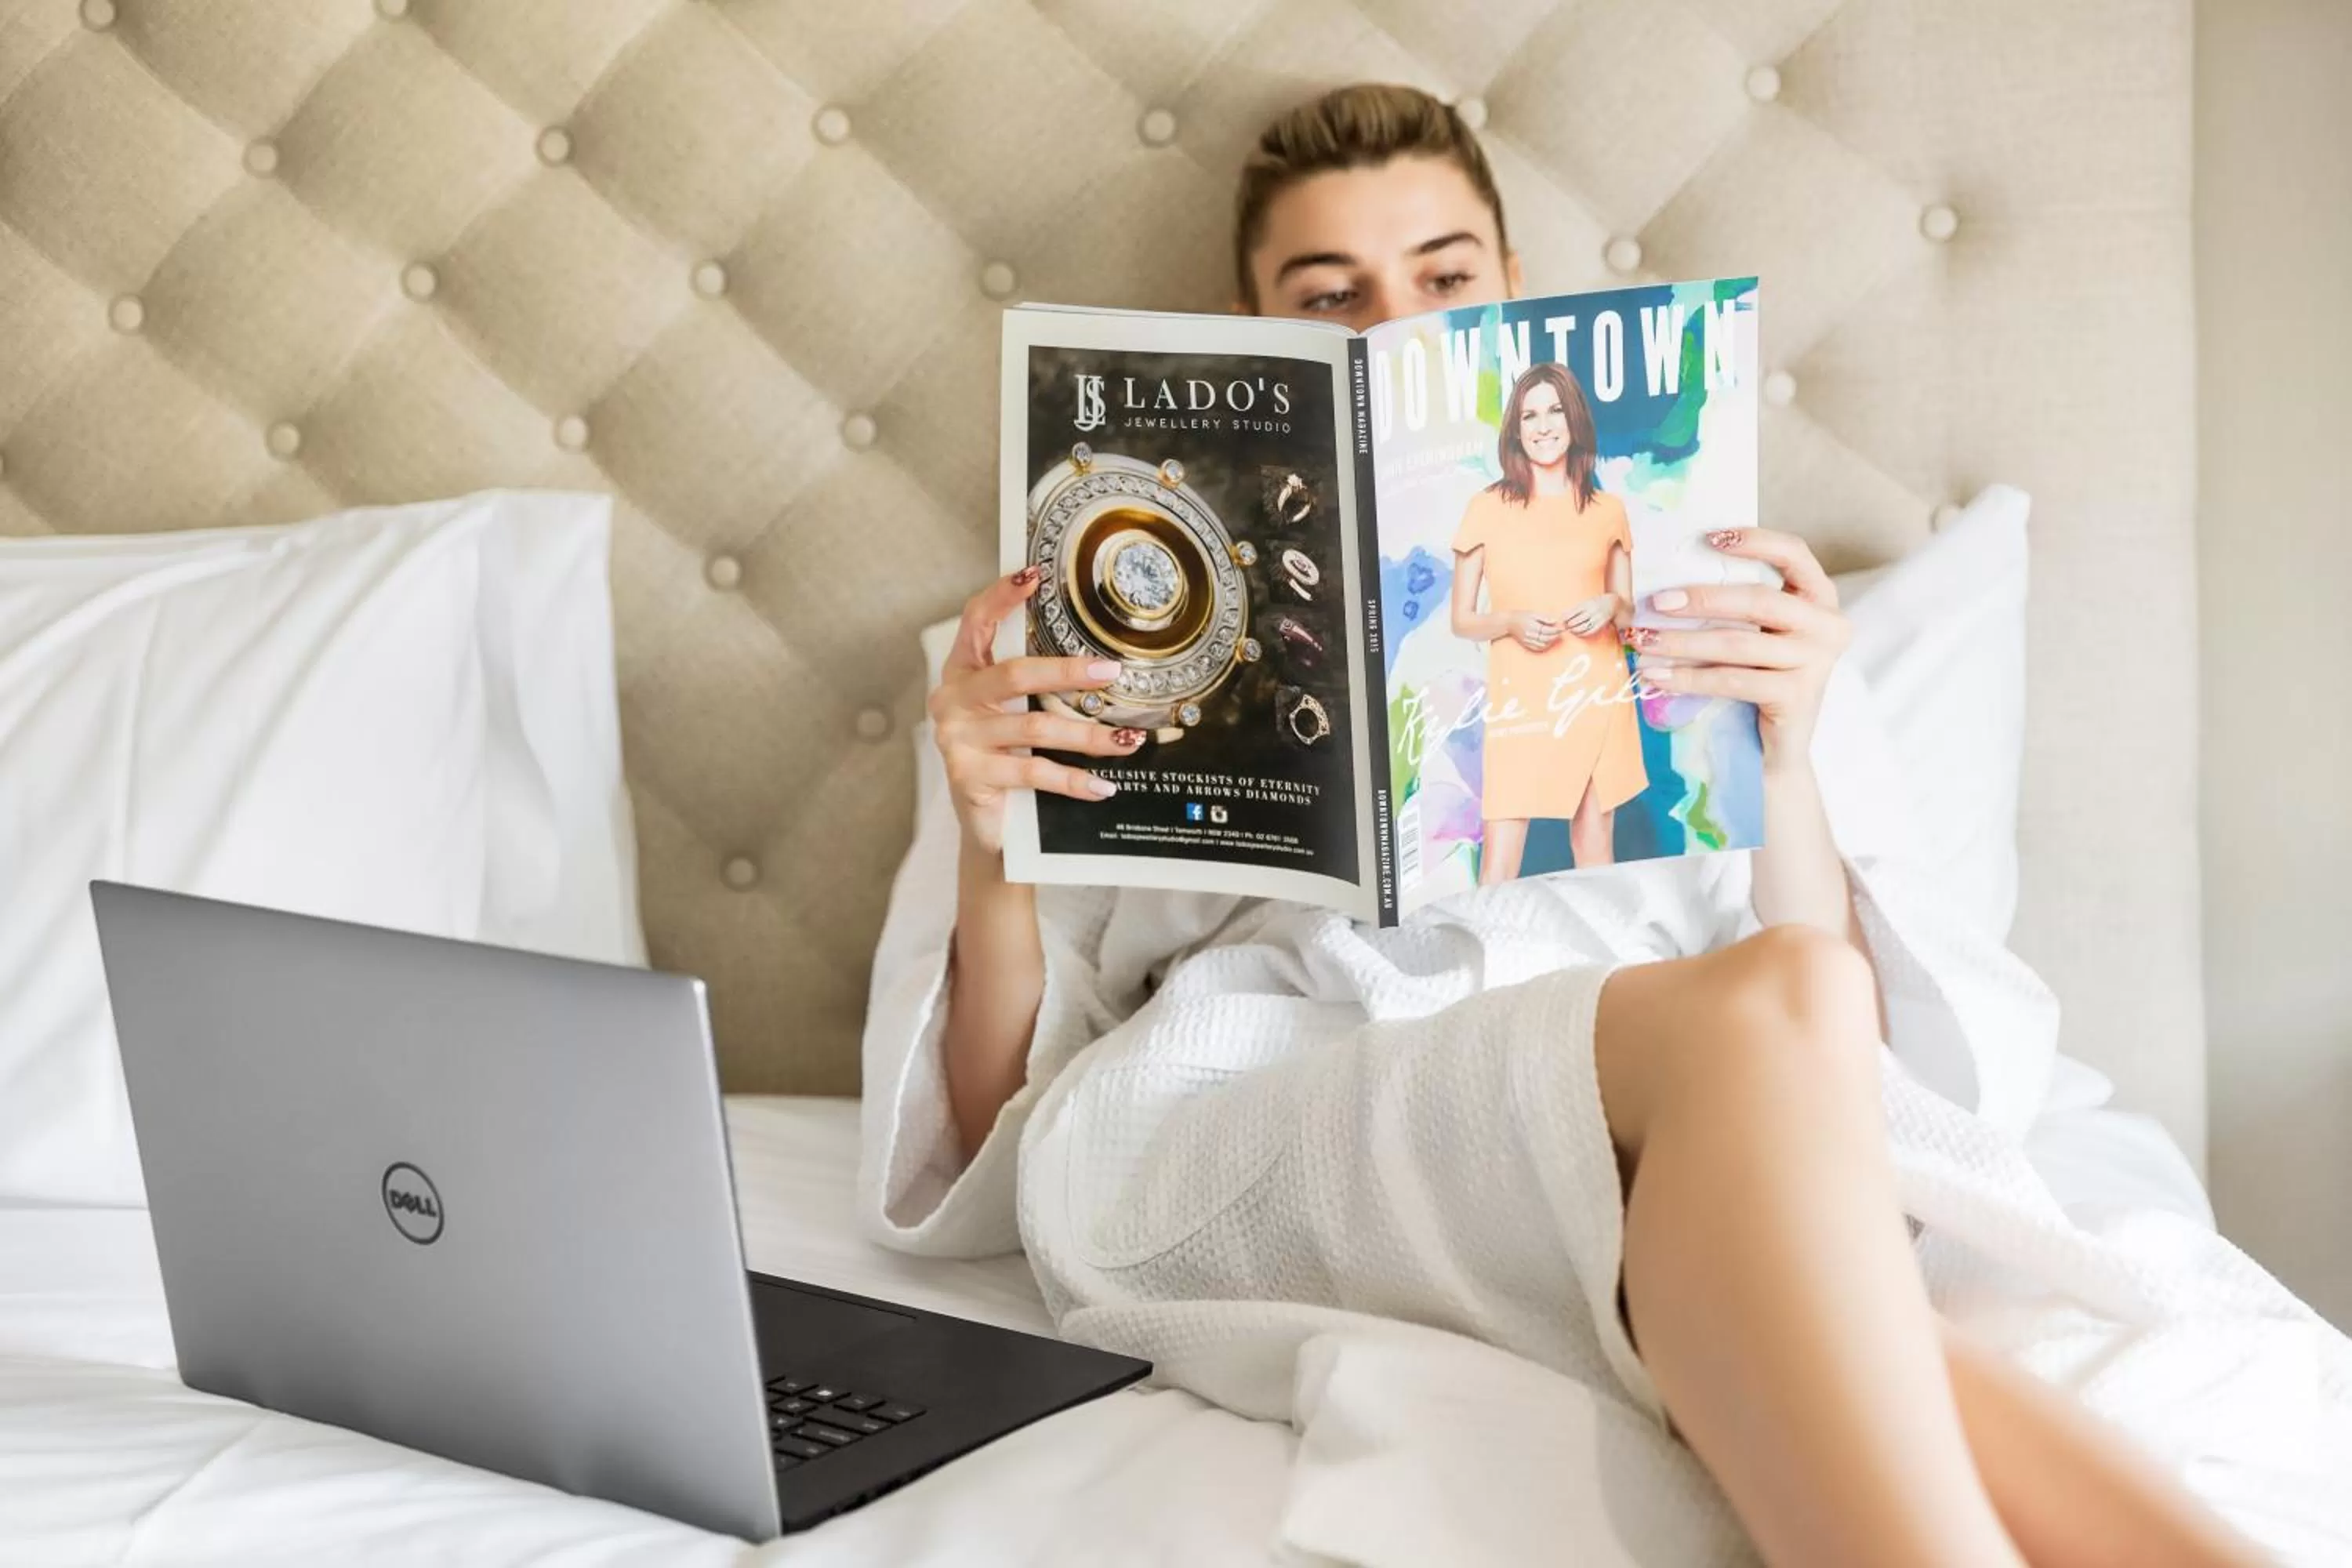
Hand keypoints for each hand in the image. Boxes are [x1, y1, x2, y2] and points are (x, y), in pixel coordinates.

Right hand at [931, 567, 1144, 856]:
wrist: (986, 824)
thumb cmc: (1005, 755)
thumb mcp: (1011, 712)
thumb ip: (1029, 682)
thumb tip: (1093, 657)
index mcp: (962, 672)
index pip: (975, 622)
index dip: (1000, 597)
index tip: (1034, 575)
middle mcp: (953, 700)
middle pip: (1015, 675)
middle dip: (1067, 672)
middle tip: (1111, 671)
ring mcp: (957, 738)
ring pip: (1034, 727)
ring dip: (1087, 735)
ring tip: (1127, 741)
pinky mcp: (969, 775)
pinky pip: (1033, 772)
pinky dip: (1074, 781)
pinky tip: (1104, 786)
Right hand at [1508, 611, 1564, 652]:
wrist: (1509, 622)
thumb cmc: (1522, 616)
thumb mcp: (1533, 613)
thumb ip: (1545, 618)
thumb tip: (1555, 621)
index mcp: (1532, 627)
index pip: (1547, 630)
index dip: (1556, 630)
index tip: (1562, 628)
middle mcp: (1530, 635)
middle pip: (1546, 639)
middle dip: (1555, 636)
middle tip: (1560, 632)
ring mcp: (1528, 641)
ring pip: (1543, 645)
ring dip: (1551, 641)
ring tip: (1555, 636)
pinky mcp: (1527, 644)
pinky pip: (1537, 648)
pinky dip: (1544, 646)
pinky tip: (1548, 642)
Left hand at [1560, 593, 1619, 636]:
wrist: (1613, 602)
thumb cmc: (1597, 602)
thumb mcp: (1587, 601)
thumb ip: (1577, 608)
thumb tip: (1563, 616)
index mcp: (1587, 604)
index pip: (1573, 612)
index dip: (1566, 617)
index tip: (1562, 620)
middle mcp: (1592, 611)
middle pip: (1576, 620)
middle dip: (1569, 625)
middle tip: (1564, 627)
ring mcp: (1597, 618)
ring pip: (1582, 627)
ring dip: (1574, 630)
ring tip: (1570, 630)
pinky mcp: (1600, 624)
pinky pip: (1589, 631)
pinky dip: (1582, 634)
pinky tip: (1578, 633)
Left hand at [1629, 528, 1847, 767]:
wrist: (1778, 745)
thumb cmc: (1761, 677)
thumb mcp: (1759, 632)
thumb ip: (1736, 603)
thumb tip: (1671, 580)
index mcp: (1820, 598)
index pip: (1794, 554)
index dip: (1756, 541)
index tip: (1710, 538)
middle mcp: (1828, 625)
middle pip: (1759, 600)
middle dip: (1701, 600)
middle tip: (1656, 603)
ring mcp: (1816, 662)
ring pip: (1738, 643)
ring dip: (1682, 642)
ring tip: (1642, 641)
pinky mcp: (1797, 696)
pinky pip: (1733, 680)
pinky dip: (1689, 677)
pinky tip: (1656, 676)